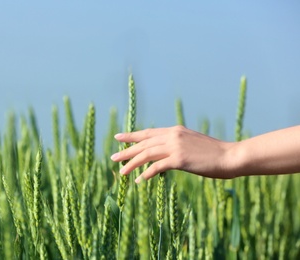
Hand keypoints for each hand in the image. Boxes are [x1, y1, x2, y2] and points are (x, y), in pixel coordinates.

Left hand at [110, 125, 235, 182]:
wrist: (231, 156)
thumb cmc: (213, 153)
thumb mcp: (192, 144)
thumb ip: (176, 146)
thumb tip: (164, 155)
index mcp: (175, 130)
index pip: (148, 132)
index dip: (132, 136)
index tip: (118, 138)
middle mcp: (173, 135)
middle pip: (143, 143)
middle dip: (126, 151)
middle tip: (112, 158)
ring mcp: (176, 146)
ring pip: (146, 154)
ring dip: (132, 164)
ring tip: (121, 172)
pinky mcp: (180, 159)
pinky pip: (157, 167)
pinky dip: (146, 173)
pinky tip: (139, 180)